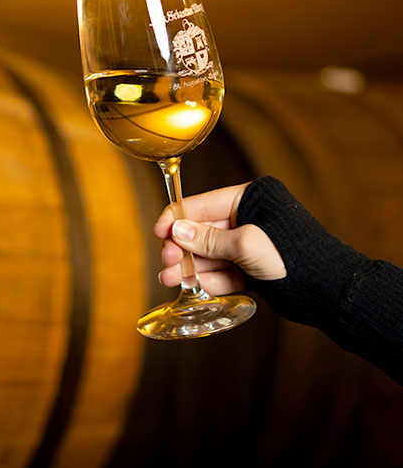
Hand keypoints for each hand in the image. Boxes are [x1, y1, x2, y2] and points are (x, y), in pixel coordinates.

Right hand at [154, 183, 286, 295]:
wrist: (328, 290)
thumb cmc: (292, 256)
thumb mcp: (245, 244)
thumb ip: (209, 239)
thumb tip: (177, 231)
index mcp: (251, 197)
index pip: (205, 203)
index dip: (178, 218)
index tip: (159, 233)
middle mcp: (251, 216)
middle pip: (205, 230)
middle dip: (184, 248)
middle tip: (167, 263)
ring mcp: (253, 242)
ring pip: (213, 253)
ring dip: (192, 267)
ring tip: (170, 280)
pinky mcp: (257, 266)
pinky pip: (227, 270)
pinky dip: (211, 279)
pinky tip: (194, 288)